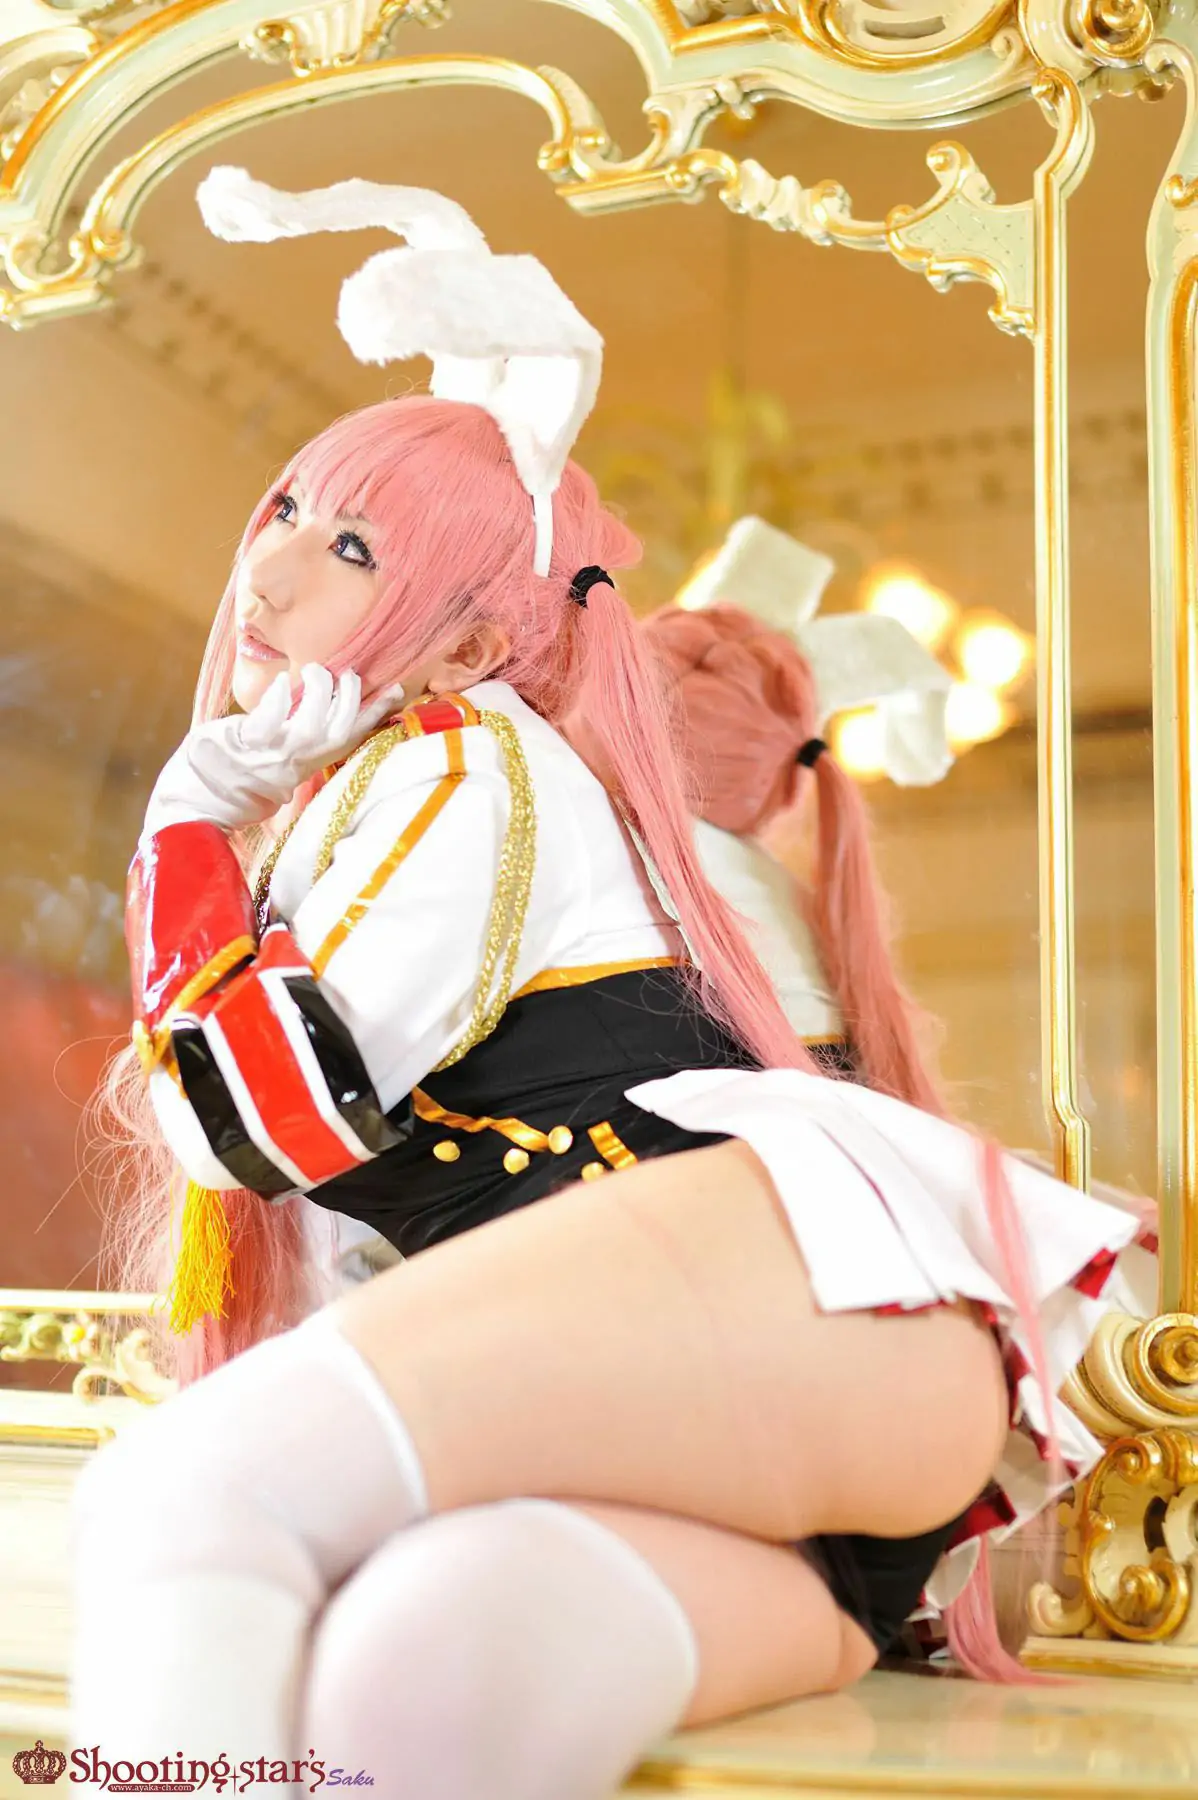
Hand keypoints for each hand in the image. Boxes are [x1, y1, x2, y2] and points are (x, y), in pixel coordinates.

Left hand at [143, 666, 404, 836]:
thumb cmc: (237, 774)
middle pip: (340, 729)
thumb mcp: (280, 760)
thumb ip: (303, 738)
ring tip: (314, 670)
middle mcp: (297, 761)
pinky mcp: (247, 744)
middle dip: (350, 697)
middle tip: (344, 674)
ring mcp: (273, 754)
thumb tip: (325, 706)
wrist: (198, 800)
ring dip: (319, 690)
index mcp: (309, 762)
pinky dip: (281, 697)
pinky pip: (272, 718)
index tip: (398, 691)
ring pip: (312, 723)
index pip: (352, 737)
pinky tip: (283, 683)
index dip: (376, 714)